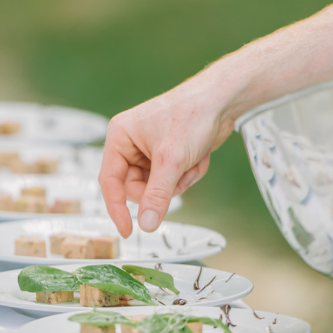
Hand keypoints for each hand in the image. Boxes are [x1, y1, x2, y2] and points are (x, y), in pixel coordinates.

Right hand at [99, 81, 233, 236]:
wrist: (222, 100)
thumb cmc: (191, 116)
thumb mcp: (171, 160)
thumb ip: (156, 195)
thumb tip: (146, 224)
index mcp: (120, 137)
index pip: (110, 181)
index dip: (117, 208)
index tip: (128, 231)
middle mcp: (130, 144)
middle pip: (136, 188)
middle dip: (162, 188)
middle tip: (178, 179)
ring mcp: (149, 151)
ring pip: (157, 188)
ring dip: (179, 181)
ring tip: (192, 162)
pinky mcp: (167, 156)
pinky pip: (172, 181)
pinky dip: (188, 175)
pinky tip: (199, 158)